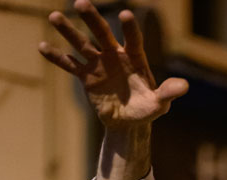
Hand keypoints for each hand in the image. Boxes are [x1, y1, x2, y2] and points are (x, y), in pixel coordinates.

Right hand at [38, 0, 187, 128]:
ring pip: (82, 44)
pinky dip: (57, 57)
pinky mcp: (87, 77)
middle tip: (81, 3)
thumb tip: (185, 87)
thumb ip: (169, 93)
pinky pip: (70, 65)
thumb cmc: (147, 109)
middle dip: (92, 19)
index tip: (125, 14)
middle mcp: (115, 55)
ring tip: (54, 16)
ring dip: (68, 31)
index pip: (133, 39)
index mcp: (135, 58)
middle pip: (102, 33)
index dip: (130, 28)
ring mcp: (99, 64)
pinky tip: (42, 47)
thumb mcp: (160, 104)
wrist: (129, 122)